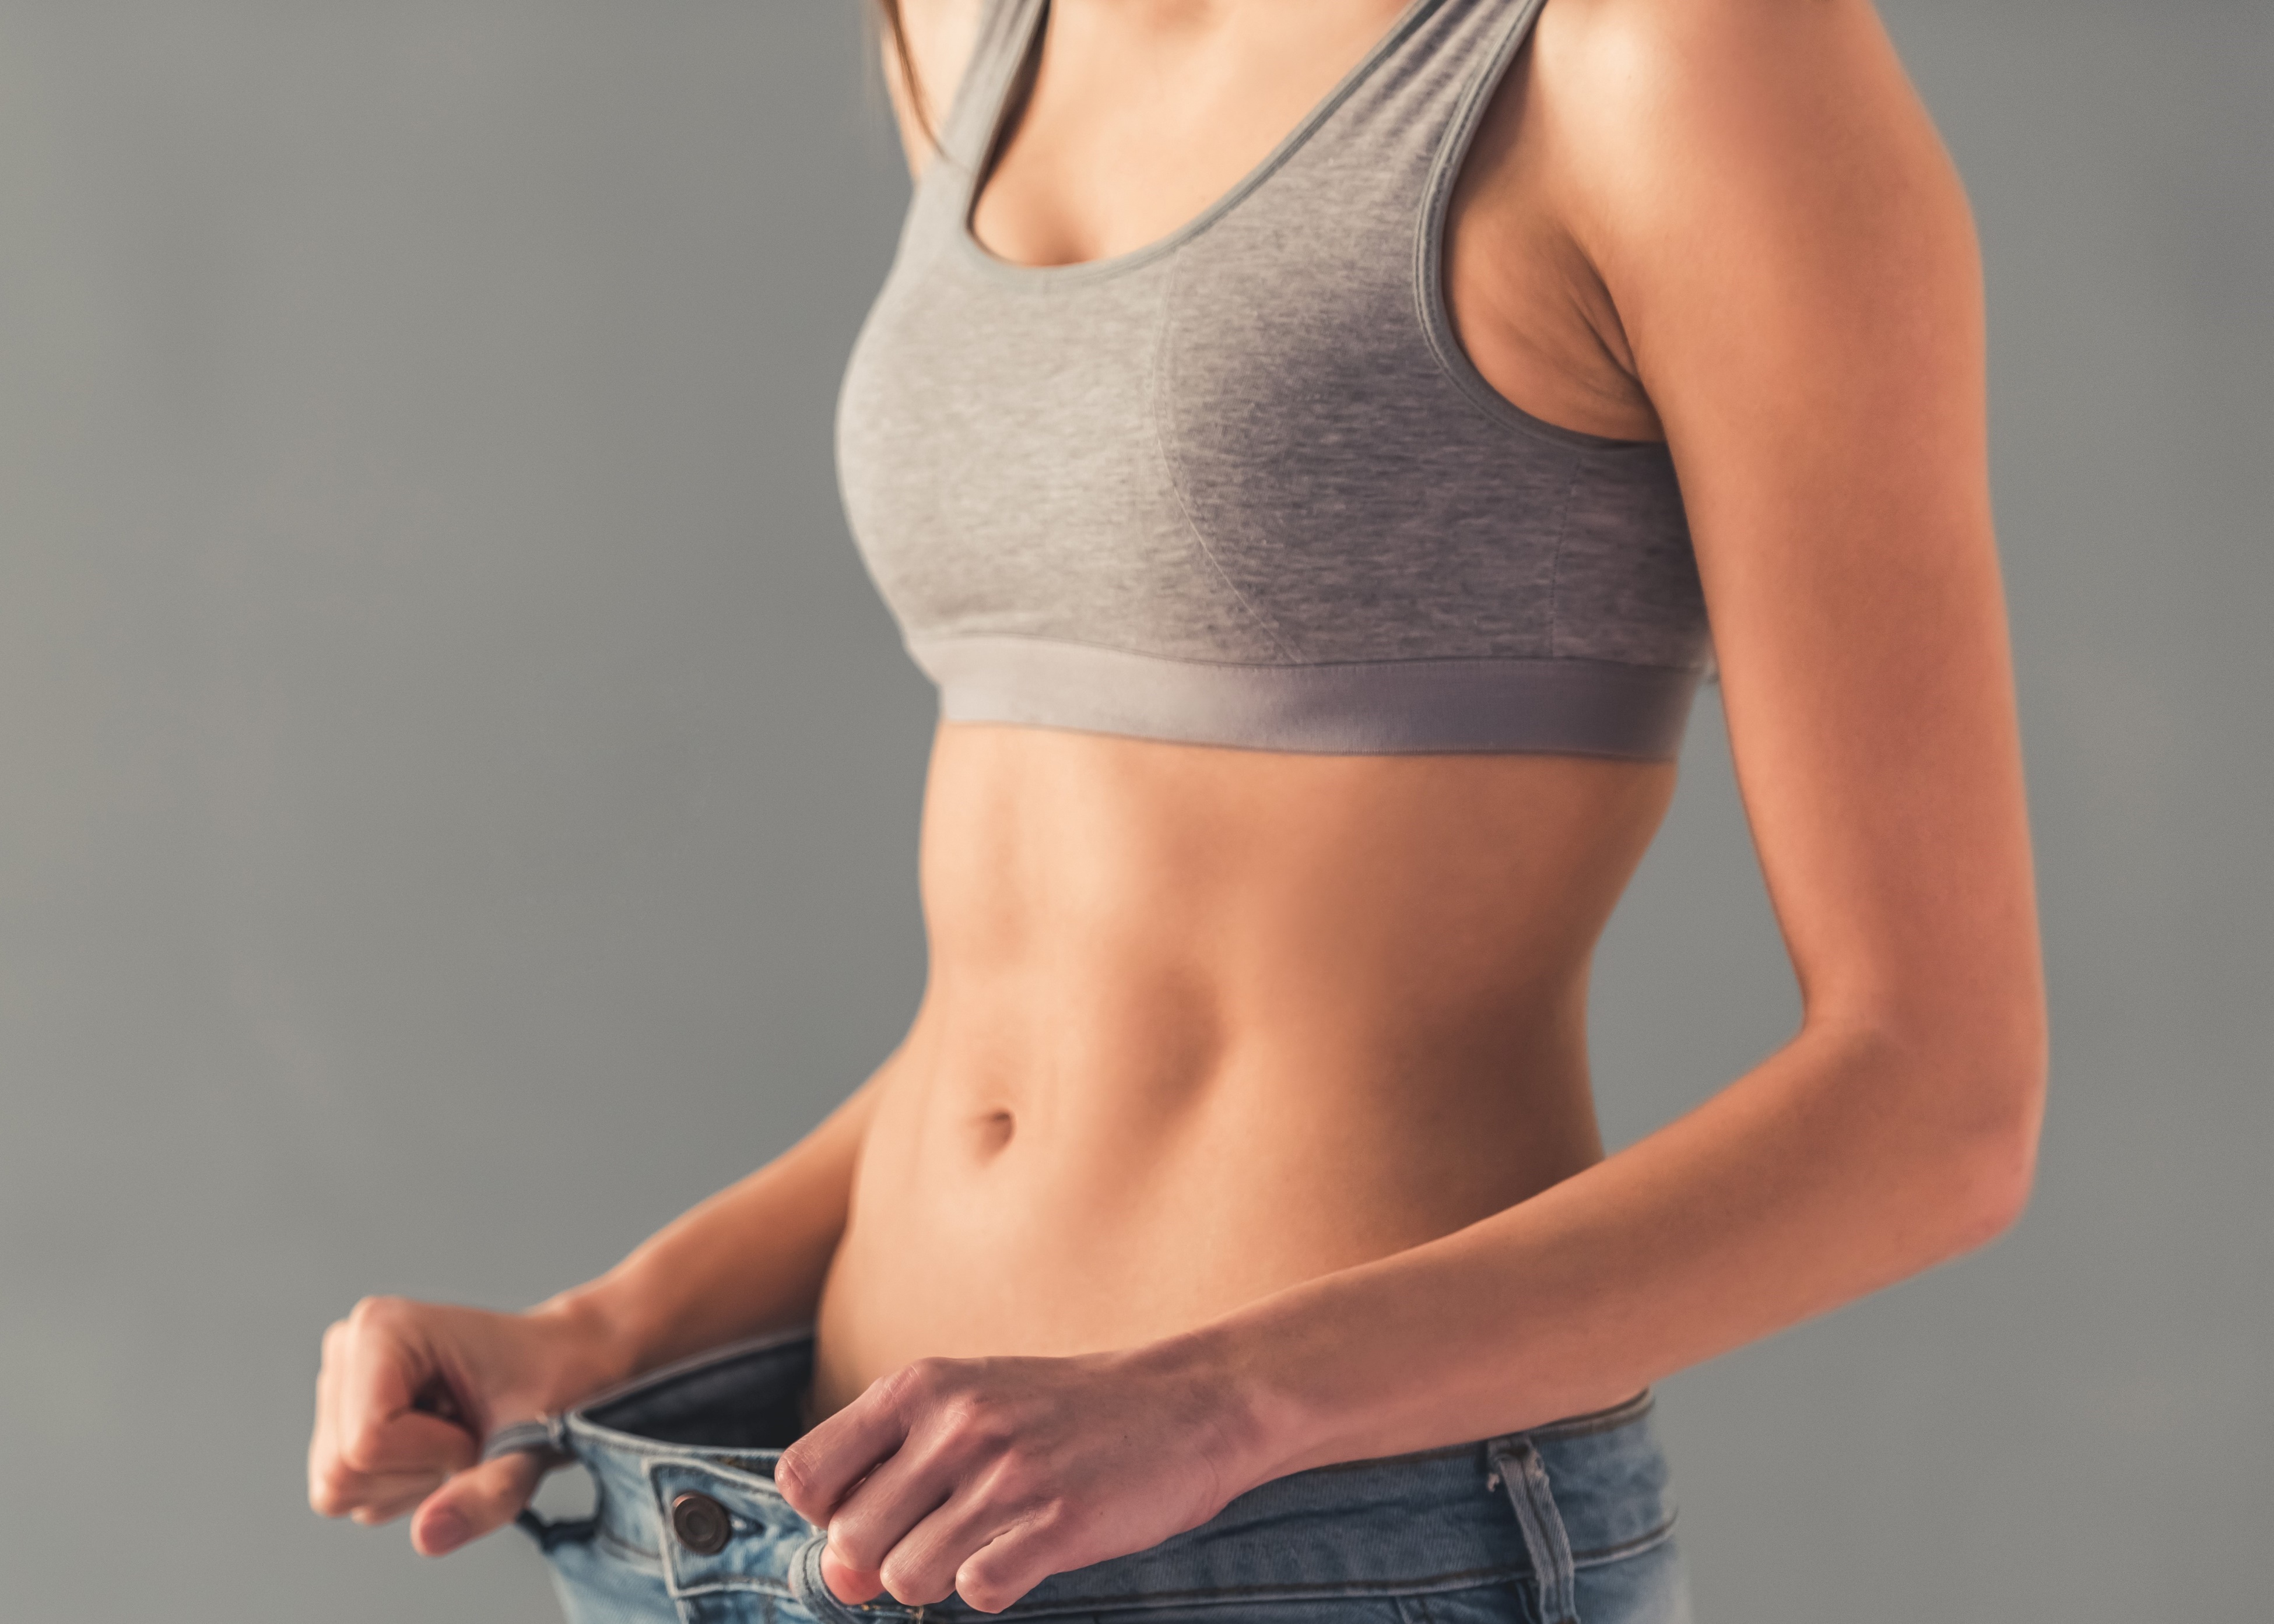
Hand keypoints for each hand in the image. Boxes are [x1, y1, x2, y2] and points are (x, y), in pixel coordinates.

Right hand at [307, 1294, 627, 1555]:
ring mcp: (338, 1382)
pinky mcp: (339, 1416)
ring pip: (337, 1487)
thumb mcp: (535, 1444)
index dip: (435, 1456)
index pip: (368, 1443)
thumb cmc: (554, 1385)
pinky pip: (344, 1492)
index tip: (480, 1428)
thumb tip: (427, 1537)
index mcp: (383, 1329)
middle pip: (342, 1470)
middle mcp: (348, 1347)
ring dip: (408, 1482)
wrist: (562, 1366)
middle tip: (469, 1433)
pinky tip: (433, 1444)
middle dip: (418, 1472)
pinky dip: (397, 1485)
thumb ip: (485, 1495)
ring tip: (453, 1434)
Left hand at [775, 1340, 1260, 1614]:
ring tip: (989, 1541)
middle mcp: (956, 1422)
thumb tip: (837, 1571)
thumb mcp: (969, 1401)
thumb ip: (892, 1466)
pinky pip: (978, 1593)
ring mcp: (1008, 1473)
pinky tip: (1028, 1551)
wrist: (1187, 1402)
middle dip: (881, 1565)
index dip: (825, 1516)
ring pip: (907, 1578)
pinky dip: (996, 1587)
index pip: (804, 1476)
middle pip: (851, 1542)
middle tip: (941, 1540)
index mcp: (920, 1385)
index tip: (871, 1518)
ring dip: (940, 1578)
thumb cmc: (1064, 1411)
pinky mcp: (1058, 1521)